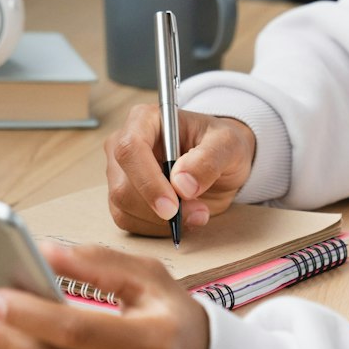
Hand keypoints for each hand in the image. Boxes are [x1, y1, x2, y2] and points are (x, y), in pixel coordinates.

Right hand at [105, 104, 255, 235]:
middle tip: (199, 211)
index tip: (173, 206)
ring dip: (162, 222)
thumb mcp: (228, 145)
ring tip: (197, 211)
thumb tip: (181, 185)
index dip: (148, 181)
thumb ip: (208, 160)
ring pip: (124, 208)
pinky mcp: (122, 198)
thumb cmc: (220, 145)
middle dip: (160, 209)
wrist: (220, 163)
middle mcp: (124, 145)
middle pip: (123, 186)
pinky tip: (181, 218)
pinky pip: (129, 222)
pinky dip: (157, 228)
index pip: (130, 149)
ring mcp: (120, 174)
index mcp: (144, 120)